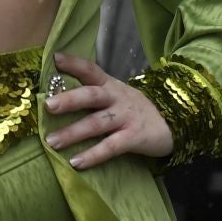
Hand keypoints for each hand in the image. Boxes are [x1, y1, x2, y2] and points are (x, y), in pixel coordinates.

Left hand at [44, 53, 172, 168]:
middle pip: (91, 95)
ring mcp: (126, 117)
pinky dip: (93, 155)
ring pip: (96, 123)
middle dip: (69, 100)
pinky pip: (111, 147)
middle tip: (48, 105)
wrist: (174, 123)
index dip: (74, 63)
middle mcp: (116, 98)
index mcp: (110, 86)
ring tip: (51, 142)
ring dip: (73, 132)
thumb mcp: (117, 95)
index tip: (55, 58)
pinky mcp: (134, 137)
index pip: (91, 70)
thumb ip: (94, 94)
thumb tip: (57, 98)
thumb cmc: (134, 110)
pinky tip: (75, 162)